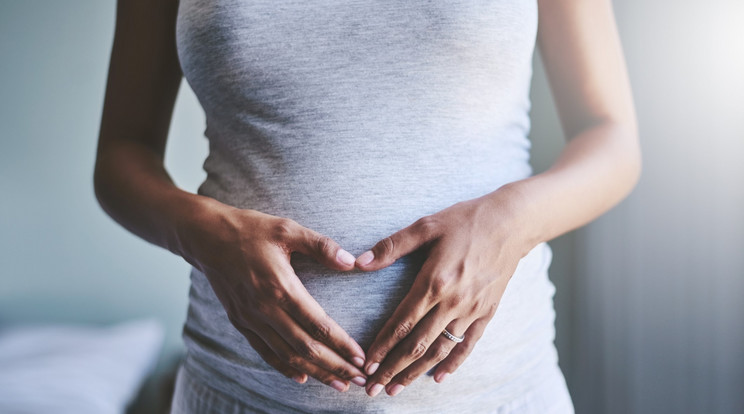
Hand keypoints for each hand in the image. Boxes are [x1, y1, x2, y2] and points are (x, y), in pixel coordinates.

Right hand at [180, 203, 367, 391]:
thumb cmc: (250, 229)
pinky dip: (285, 367)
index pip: (317, 324)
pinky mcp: (240, 322)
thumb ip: (321, 246)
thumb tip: (351, 262)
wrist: (206, 237)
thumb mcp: (287, 229)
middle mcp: (264, 308)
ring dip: (315, 372)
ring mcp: (250, 318)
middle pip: (305, 347)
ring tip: (339, 384)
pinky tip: (303, 377)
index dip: (342, 344)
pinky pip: (265, 351)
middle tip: (359, 379)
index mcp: (280, 286)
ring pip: (287, 355)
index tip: (361, 358)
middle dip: (335, 366)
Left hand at [354, 189, 532, 396]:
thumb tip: (359, 262)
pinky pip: (468, 344)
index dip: (382, 346)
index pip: (401, 322)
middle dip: (392, 368)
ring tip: (396, 388)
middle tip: (373, 388)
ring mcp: (471, 310)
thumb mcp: (426, 225)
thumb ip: (392, 246)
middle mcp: (452, 301)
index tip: (366, 363)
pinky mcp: (487, 312)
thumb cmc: (465, 220)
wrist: (511, 223)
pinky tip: (437, 378)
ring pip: (439, 349)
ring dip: (416, 372)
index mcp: (433, 281)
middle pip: (417, 343)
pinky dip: (453, 363)